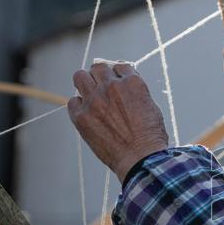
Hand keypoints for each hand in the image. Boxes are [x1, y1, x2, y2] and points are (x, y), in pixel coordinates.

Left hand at [68, 62, 169, 182]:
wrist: (140, 157)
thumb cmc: (150, 136)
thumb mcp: (151, 107)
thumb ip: (136, 93)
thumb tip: (125, 87)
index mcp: (132, 83)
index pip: (120, 66)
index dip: (118, 74)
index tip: (117, 80)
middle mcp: (111, 86)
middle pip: (98, 68)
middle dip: (100, 75)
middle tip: (101, 85)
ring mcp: (94, 100)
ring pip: (79, 77)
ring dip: (85, 82)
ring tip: (89, 93)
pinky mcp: (81, 115)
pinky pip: (72, 102)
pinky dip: (78, 106)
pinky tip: (86, 114)